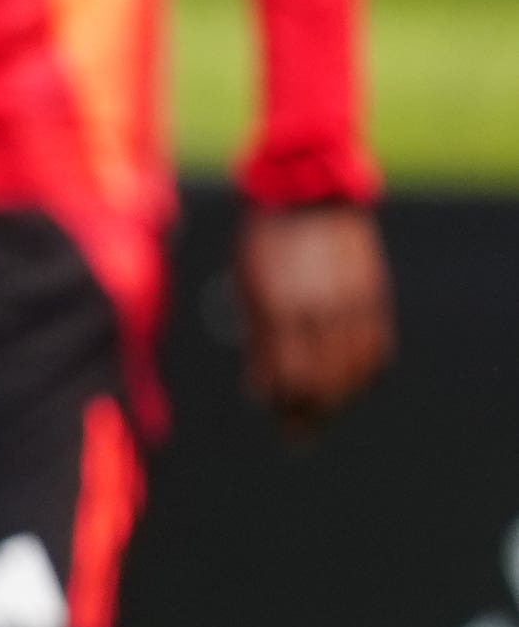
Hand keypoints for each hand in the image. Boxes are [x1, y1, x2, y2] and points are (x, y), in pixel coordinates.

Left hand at [239, 201, 393, 435]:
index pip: (291, 379)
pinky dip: (367, 373)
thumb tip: (260, 394)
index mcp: (282, 309)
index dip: (285, 407)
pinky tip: (352, 385)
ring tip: (323, 414)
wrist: (308, 191)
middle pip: (325, 383)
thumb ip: (257, 342)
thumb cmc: (264, 241)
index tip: (278, 422)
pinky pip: (379, 347)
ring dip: (341, 399)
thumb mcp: (247, 288)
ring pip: (356, 371)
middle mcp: (322, 310)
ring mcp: (353, 303)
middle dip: (311, 414)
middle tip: (299, 435)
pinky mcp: (374, 294)